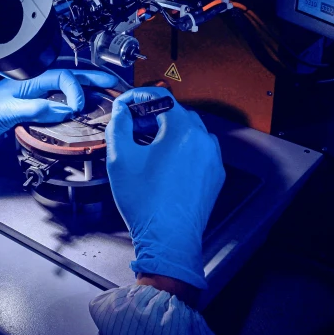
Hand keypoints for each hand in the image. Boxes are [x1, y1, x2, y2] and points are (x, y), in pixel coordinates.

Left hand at [0, 69, 117, 171]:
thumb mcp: (4, 111)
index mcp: (26, 81)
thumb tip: (62, 109)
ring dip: (85, 95)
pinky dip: (71, 110)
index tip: (77, 107)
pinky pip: (56, 109)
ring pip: (64, 94)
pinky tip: (79, 115)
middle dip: (91, 80)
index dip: (74, 90)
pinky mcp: (29, 116)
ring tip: (103, 97)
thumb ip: (34, 109)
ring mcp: (31, 101)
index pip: (61, 78)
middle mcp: (31, 89)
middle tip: (112, 84)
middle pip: (68, 80)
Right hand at [105, 87, 225, 289]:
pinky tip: (164, 161)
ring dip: (168, 130)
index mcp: (182, 131)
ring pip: (189, 131)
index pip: (161, 97)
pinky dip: (182, 148)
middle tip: (131, 122)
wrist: (169, 239)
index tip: (126, 102)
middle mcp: (203, 140)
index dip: (138, 95)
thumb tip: (121, 112)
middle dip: (152, 113)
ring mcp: (212, 158)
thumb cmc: (146, 203)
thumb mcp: (120, 160)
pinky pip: (198, 150)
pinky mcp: (215, 174)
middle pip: (176, 112)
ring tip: (146, 142)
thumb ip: (119, 126)